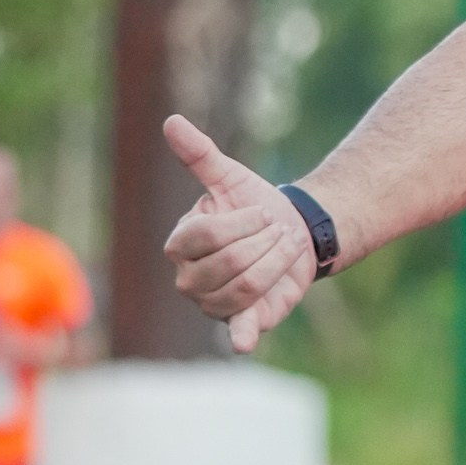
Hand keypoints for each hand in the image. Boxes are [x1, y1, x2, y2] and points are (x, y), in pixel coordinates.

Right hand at [163, 116, 317, 354]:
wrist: (294, 234)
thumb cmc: (255, 205)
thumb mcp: (230, 177)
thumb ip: (200, 156)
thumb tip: (171, 121)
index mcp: (180, 243)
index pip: (208, 236)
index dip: (244, 222)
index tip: (266, 211)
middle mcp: (189, 278)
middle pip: (229, 263)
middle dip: (267, 242)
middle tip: (282, 230)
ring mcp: (212, 303)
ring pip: (246, 286)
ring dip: (278, 261)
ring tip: (289, 246)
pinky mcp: (241, 320)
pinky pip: (237, 331)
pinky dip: (241, 337)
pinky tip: (244, 343)